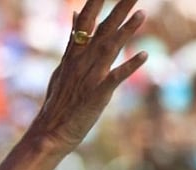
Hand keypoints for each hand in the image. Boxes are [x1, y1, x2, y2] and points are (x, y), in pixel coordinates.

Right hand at [27, 0, 147, 153]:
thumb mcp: (62, 67)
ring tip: (142, 14)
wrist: (51, 131)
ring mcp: (88, 78)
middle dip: (117, 10)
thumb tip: (76, 15)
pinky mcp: (96, 95)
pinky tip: (144, 55)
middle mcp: (80, 63)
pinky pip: (114, 78)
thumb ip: (72, 41)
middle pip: (101, 31)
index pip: (85, 23)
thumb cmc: (59, 101)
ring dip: (125, 32)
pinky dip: (129, 67)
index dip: (95, 4)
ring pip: (108, 50)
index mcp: (72, 56)